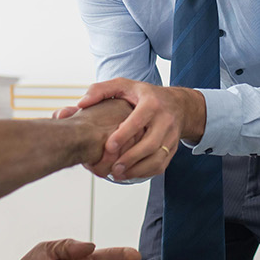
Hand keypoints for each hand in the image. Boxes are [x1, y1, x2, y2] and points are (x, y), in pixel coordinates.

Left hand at [76, 78, 203, 180]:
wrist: (178, 104)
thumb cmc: (145, 95)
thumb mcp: (124, 85)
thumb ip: (101, 90)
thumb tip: (82, 104)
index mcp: (151, 103)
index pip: (139, 120)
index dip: (124, 134)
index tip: (109, 147)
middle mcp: (165, 120)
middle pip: (151, 143)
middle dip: (131, 158)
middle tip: (113, 168)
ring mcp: (171, 135)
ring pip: (158, 157)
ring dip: (138, 169)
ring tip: (118, 174)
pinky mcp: (172, 148)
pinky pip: (161, 165)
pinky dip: (145, 173)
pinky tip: (129, 174)